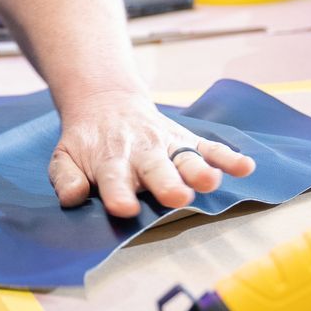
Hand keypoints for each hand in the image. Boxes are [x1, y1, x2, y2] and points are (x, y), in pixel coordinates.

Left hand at [48, 89, 254, 216]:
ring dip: (199, 169)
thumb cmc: (87, 142)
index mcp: (110, 160)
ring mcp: (166, 145)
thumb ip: (66, 178)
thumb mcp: (64, 157)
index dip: (118, 193)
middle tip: (177, 197)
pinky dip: (228, 157)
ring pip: (186, 157)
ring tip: (211, 182)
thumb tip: (72, 197)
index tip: (124, 208)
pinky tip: (245, 167)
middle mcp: (141, 152)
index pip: (113, 179)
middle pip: (155, 168)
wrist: (106, 102)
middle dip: (166, 182)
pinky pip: (209, 147)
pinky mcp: (186, 139)